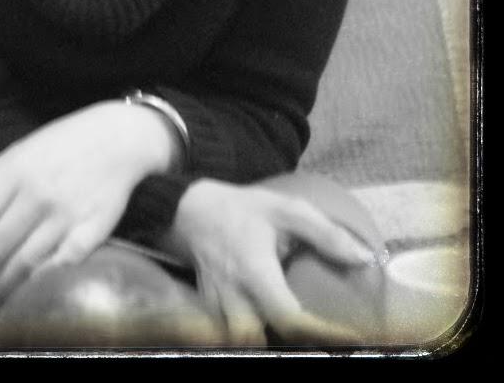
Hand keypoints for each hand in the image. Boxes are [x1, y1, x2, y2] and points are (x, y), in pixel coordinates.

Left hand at [0, 101, 177, 309]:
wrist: (118, 137)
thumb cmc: (62, 144)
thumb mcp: (19, 151)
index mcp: (16, 173)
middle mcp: (38, 195)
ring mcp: (66, 214)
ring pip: (26, 259)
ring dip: (0, 287)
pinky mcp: (93, 229)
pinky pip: (66, 261)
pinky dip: (47, 278)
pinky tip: (30, 293)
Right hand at [168, 179, 377, 345]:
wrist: (189, 212)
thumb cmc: (242, 210)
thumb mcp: (284, 209)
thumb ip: (325, 233)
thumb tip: (364, 259)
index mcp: (253, 270)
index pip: (289, 318)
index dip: (321, 334)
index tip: (352, 337)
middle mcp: (233, 297)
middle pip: (256, 341)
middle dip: (289, 344)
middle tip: (323, 339)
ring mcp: (217, 309)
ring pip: (241, 341)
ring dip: (269, 341)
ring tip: (301, 336)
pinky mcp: (210, 315)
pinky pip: (229, 336)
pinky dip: (252, 336)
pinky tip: (271, 330)